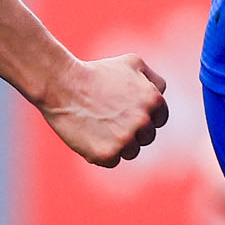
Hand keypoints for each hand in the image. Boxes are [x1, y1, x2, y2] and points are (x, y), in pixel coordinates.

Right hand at [34, 53, 168, 167]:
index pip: (160, 119)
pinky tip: (90, 135)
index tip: (124, 110)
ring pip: (131, 151)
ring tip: (98, 125)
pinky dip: (101, 152)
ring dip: (118, 143)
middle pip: (146, 137)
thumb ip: (154, 80)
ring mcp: (126, 140)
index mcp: (154, 101)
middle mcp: (144, 122)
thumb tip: (161, 95)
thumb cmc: (96, 72)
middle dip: (131, 130)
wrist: (62, 85)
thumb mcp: (132, 63)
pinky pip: (112, 161)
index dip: (143, 115)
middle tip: (108, 117)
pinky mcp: (107, 155)